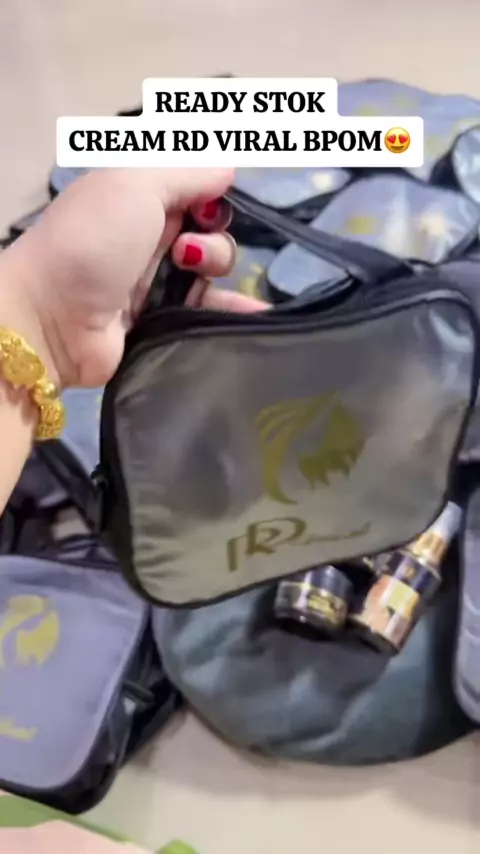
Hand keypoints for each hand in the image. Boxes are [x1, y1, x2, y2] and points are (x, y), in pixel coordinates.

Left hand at [0, 167, 267, 388]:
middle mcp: (149, 235)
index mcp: (138, 195)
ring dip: (217, 265)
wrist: (53, 319)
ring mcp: (156, 280)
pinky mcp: (164, 320)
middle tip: (185, 247)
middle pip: (209, 227)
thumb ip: (188, 171)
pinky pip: (209, 309)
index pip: (194, 186)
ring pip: (212, 269)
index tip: (210, 201)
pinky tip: (256, 312)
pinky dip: (234, 309)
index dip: (211, 192)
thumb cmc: (92, 240)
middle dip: (213, 232)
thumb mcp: (136, 183)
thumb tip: (230, 167)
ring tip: (190, 274)